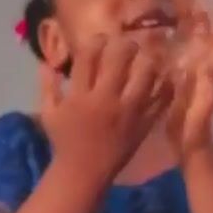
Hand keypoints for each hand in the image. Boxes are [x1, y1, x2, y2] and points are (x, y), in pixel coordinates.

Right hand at [40, 35, 172, 185]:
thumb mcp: (49, 114)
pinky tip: (165, 78)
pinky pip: (161, 100)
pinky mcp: (143, 124)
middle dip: (127, 45)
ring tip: (148, 59)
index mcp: (80, 95)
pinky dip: (165, 86)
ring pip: (146, 74)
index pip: (90, 55)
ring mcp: (128, 112)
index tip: (102, 40)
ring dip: (148, 61)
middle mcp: (105, 99)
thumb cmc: (65, 142)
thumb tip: (46, 63)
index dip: (97, 41)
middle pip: (121, 58)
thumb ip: (47, 87)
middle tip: (130, 45)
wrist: (84, 173)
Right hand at [166, 0, 212, 161]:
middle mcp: (212, 71)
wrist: (193, 150)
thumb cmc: (196, 134)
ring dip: (197, 28)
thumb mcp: (202, 113)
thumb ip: (208, 93)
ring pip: (203, 47)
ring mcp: (200, 78)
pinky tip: (169, 39)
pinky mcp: (188, 86)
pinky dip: (183, 45)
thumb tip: (208, 68)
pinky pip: (188, 59)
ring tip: (183, 10)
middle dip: (211, 18)